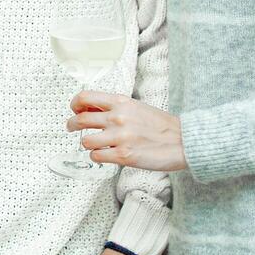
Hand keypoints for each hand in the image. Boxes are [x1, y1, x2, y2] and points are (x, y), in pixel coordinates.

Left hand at [67, 92, 187, 172]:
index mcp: (121, 102)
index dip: (75, 104)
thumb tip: (90, 109)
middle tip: (71, 128)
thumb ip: (114, 108)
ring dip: (86, 144)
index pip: (85, 97)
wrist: (183, 141)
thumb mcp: (136, 107)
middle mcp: (118, 117)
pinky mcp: (124, 156)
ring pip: (85, 140)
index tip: (74, 109)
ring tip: (93, 145)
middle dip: (71, 125)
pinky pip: (96, 156)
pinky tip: (105, 155)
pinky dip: (97, 157)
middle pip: (80, 120)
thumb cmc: (161, 125)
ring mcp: (120, 137)